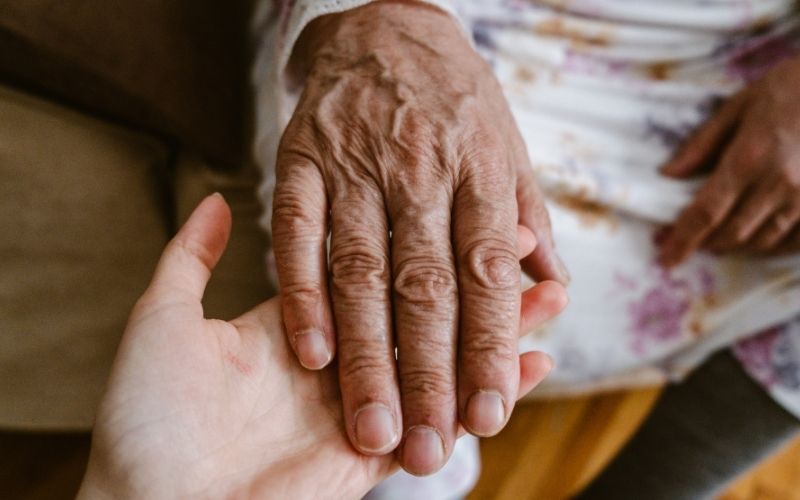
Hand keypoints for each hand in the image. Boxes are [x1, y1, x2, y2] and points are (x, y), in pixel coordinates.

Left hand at [77, 195, 564, 498]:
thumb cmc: (145, 411)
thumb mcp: (164, 319)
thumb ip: (192, 259)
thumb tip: (216, 200)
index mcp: (297, 323)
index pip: (374, 271)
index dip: (419, 241)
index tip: (458, 210)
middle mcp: (338, 361)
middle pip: (422, 309)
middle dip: (474, 280)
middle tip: (526, 247)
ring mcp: (361, 404)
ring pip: (445, 357)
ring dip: (498, 326)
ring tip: (549, 295)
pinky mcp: (374, 453)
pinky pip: (444, 417)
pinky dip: (490, 390)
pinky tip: (533, 361)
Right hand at [271, 1, 567, 474]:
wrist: (385, 24)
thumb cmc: (454, 99)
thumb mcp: (506, 145)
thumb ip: (528, 218)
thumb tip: (554, 288)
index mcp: (478, 171)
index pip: (485, 274)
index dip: (489, 347)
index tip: (490, 414)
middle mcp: (418, 172)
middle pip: (424, 286)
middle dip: (427, 374)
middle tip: (430, 447)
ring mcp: (354, 167)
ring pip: (361, 271)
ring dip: (365, 356)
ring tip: (372, 426)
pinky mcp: (300, 161)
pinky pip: (296, 234)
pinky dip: (302, 293)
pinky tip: (312, 351)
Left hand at [660, 55, 799, 264]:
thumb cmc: (792, 87)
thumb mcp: (739, 106)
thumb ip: (702, 144)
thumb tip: (667, 174)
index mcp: (749, 158)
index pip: (706, 212)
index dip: (683, 240)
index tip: (667, 259)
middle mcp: (779, 184)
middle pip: (732, 233)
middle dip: (707, 243)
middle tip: (693, 241)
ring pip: (763, 241)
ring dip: (737, 246)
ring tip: (722, 238)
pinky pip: (795, 242)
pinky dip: (772, 246)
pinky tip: (761, 238)